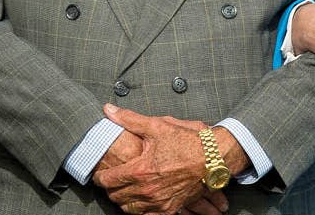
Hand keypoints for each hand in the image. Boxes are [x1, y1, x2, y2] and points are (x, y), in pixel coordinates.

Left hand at [91, 104, 228, 214]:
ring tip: (123, 190)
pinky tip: (140, 201)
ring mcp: (159, 202)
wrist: (215, 157)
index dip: (100, 176)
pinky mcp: (170, 208)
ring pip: (129, 209)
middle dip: (111, 188)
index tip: (99, 172)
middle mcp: (147, 190)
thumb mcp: (157, 125)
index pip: (109, 180)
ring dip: (123, 200)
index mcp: (140, 170)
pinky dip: (140, 210)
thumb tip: (108, 110)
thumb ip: (129, 119)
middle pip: (116, 196)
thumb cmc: (188, 141)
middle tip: (110, 180)